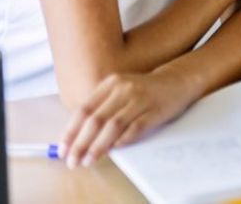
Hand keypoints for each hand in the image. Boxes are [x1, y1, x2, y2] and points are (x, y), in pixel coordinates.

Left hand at [59, 69, 195, 167]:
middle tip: (73, 160)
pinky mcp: (154, 110)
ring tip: (89, 160)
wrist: (177, 81)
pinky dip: (122, 140)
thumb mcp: (119, 90)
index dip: (71, 131)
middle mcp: (124, 88)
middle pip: (96, 120)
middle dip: (81, 143)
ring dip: (98, 146)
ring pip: (113, 126)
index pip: (84, 110)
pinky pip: (135, 128)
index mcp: (111, 83)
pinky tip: (114, 150)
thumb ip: (101, 107)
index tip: (63, 149)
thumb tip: (77, 136)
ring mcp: (140, 99)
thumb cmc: (144, 90)